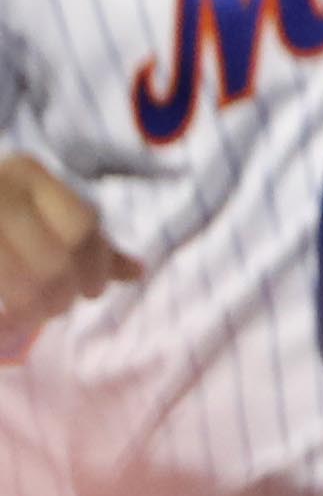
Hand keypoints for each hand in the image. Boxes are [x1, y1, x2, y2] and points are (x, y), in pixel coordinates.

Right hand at [0, 154, 135, 347]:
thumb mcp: (39, 215)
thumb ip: (85, 241)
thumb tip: (136, 272)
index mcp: (27, 173)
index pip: (83, 225)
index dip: (97, 266)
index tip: (92, 291)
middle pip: (54, 257)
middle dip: (61, 293)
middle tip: (56, 308)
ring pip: (23, 276)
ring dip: (31, 307)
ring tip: (27, 318)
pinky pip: (3, 279)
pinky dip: (9, 310)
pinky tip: (6, 322)